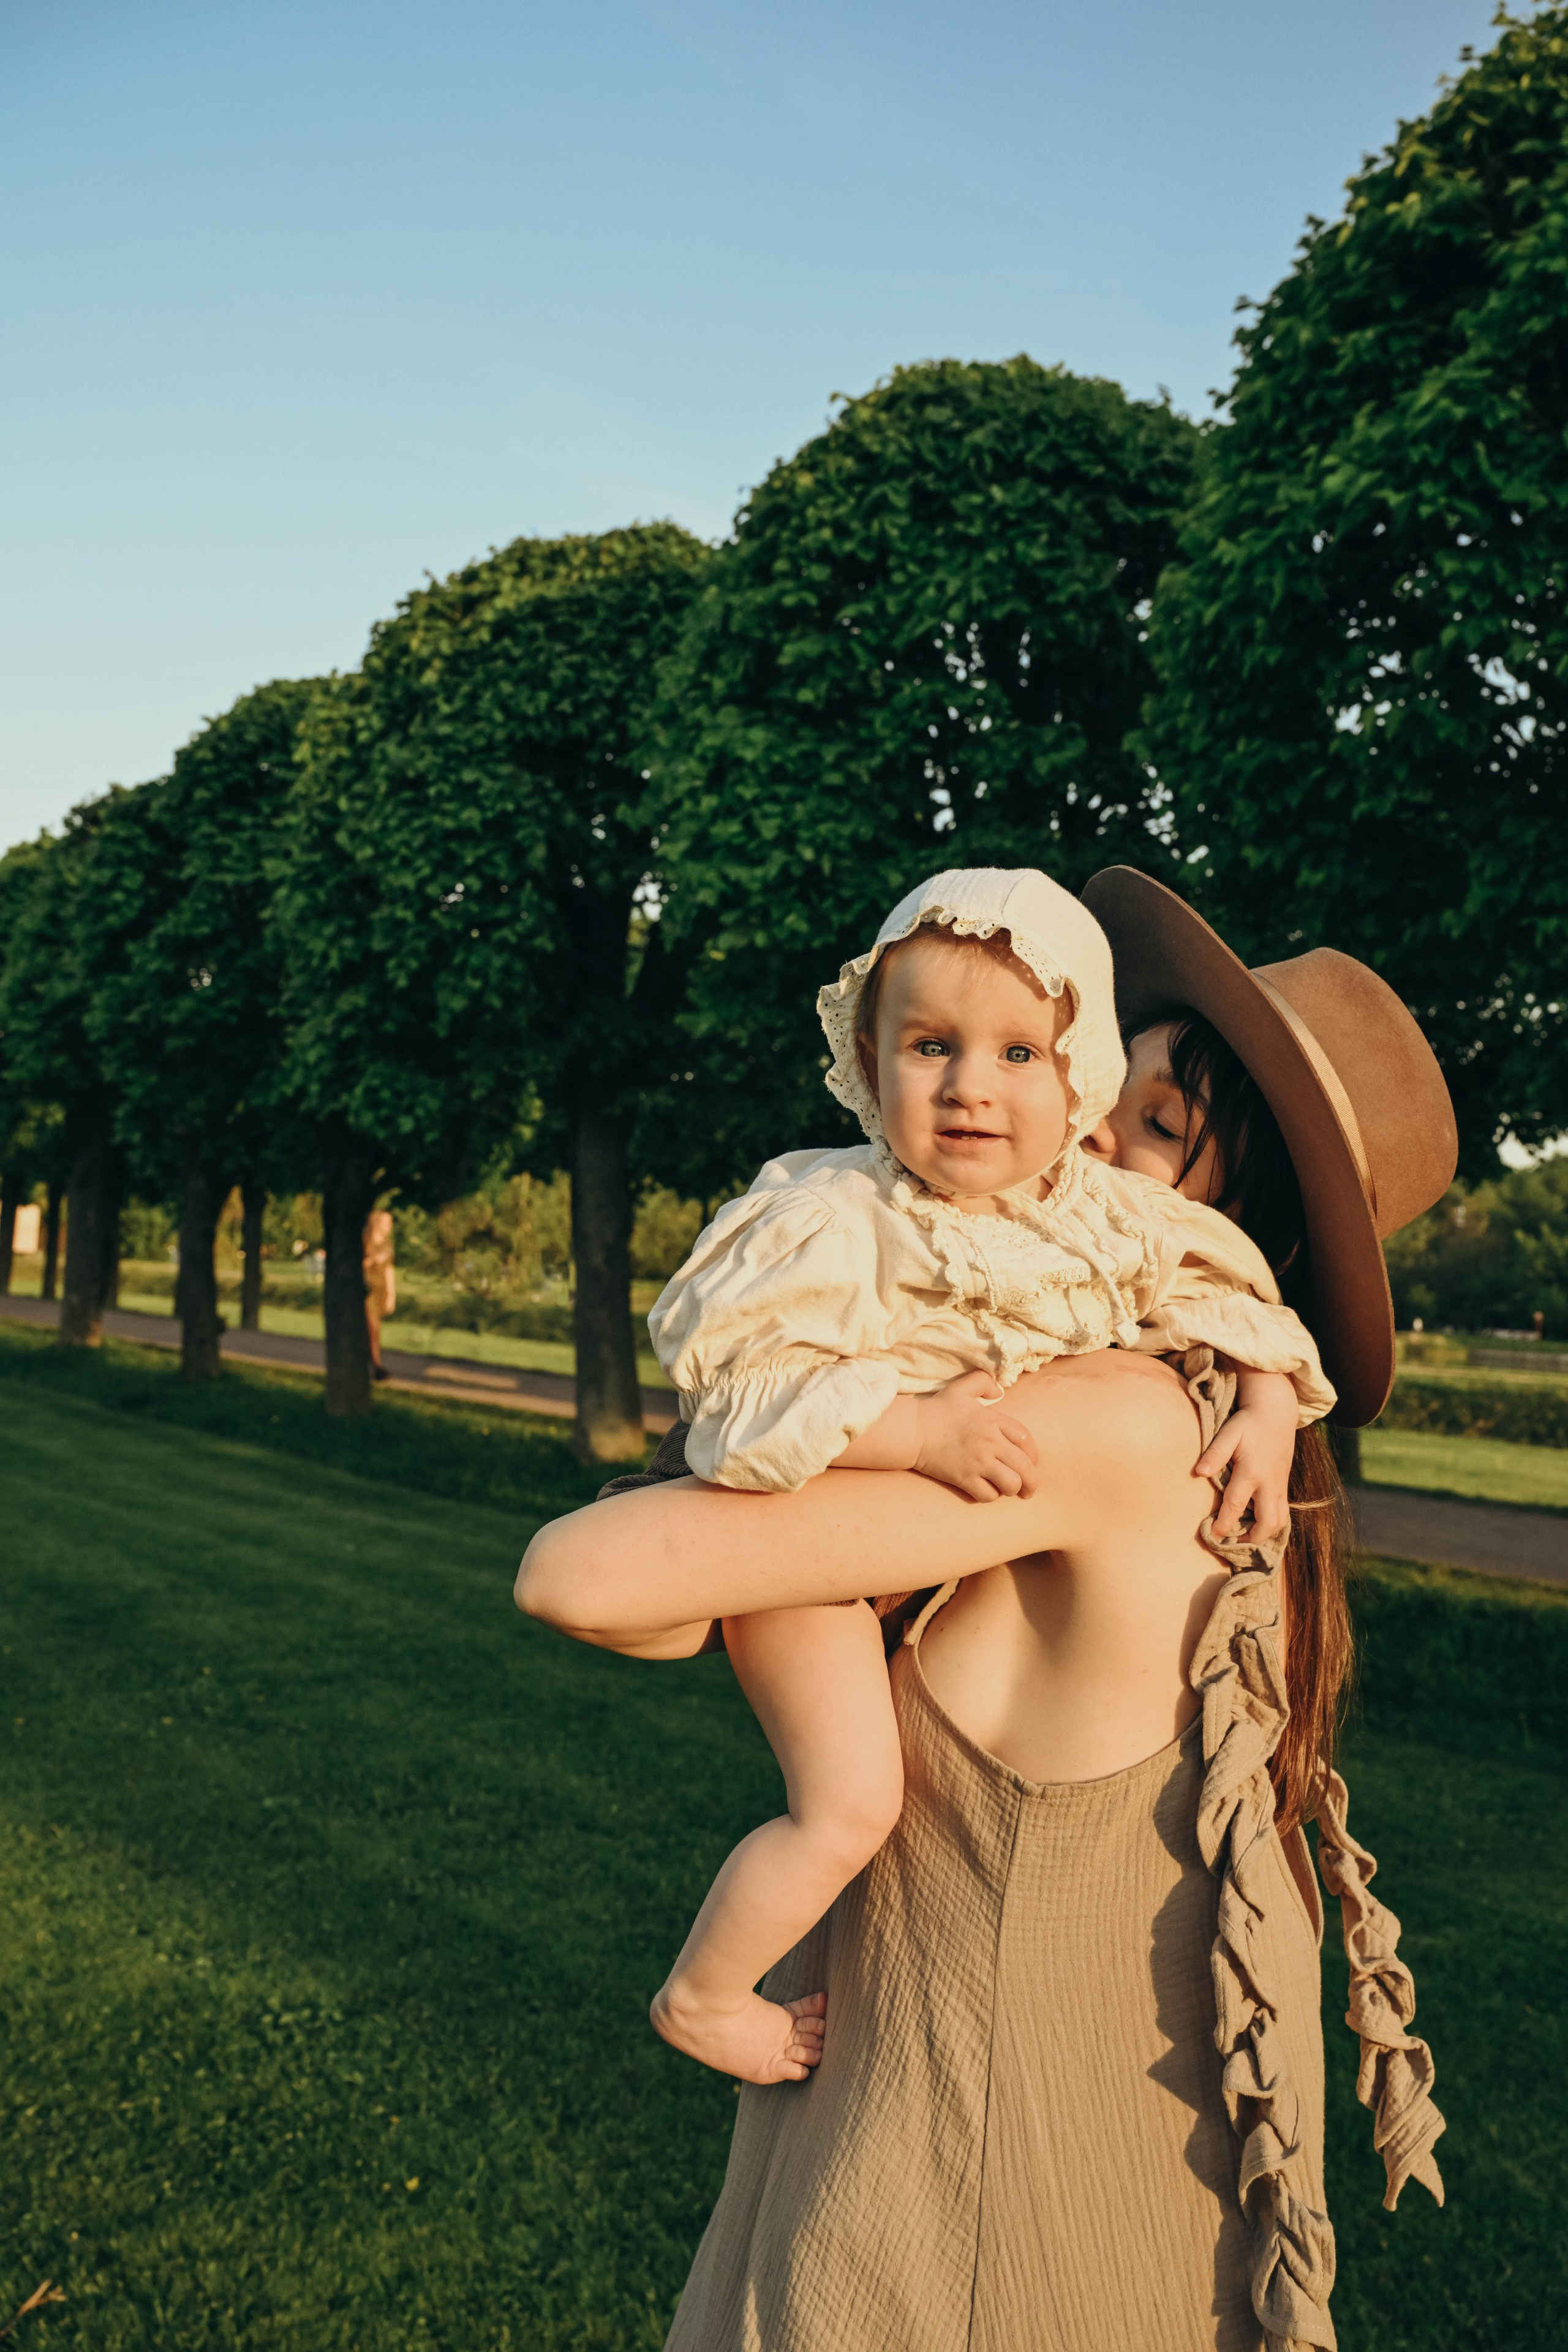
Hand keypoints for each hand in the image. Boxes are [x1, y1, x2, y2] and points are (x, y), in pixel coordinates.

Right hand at [912, 1368, 1039, 1501]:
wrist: (913, 1430)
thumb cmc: (937, 1409)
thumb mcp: (961, 1388)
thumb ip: (982, 1382)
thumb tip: (999, 1391)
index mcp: (993, 1420)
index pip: (1026, 1440)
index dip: (1033, 1454)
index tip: (1030, 1462)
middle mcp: (990, 1442)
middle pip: (1025, 1466)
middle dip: (1032, 1482)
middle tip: (1029, 1490)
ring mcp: (978, 1461)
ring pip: (1011, 1483)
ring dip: (1012, 1489)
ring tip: (1007, 1490)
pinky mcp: (964, 1478)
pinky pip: (988, 1495)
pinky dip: (990, 1496)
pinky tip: (986, 1490)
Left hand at [1196, 1368, 1296, 1540]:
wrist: (1277, 1412)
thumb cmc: (1248, 1423)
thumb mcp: (1229, 1432)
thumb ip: (1215, 1453)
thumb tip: (1198, 1472)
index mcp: (1252, 1472)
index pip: (1237, 1505)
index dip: (1225, 1524)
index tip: (1213, 1536)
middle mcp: (1269, 1483)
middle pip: (1268, 1522)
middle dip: (1252, 1538)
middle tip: (1231, 1542)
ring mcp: (1280, 1486)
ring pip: (1280, 1521)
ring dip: (1264, 1534)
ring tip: (1243, 1536)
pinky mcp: (1284, 1485)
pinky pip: (1282, 1512)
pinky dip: (1271, 1524)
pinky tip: (1256, 1525)